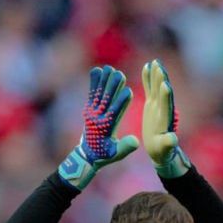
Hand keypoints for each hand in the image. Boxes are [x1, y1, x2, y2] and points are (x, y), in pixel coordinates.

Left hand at [59, 65, 137, 190]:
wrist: (87, 155)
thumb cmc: (105, 155)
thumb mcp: (117, 154)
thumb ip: (126, 147)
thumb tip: (136, 141)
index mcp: (106, 128)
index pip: (115, 113)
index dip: (121, 102)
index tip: (128, 91)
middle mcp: (98, 118)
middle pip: (106, 100)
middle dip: (112, 87)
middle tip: (119, 74)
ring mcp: (92, 113)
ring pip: (99, 94)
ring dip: (104, 80)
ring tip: (109, 68)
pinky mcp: (89, 109)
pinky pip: (91, 94)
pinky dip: (94, 82)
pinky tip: (97, 70)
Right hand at [141, 59, 188, 178]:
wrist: (160, 149)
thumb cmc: (162, 151)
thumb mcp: (164, 148)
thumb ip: (168, 143)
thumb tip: (173, 140)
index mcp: (165, 119)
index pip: (166, 106)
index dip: (166, 95)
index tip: (165, 84)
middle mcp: (163, 109)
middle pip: (163, 92)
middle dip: (161, 80)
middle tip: (160, 67)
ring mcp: (158, 105)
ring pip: (157, 87)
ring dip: (156, 75)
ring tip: (155, 62)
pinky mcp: (152, 104)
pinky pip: (150, 88)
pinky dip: (148, 78)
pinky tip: (147, 66)